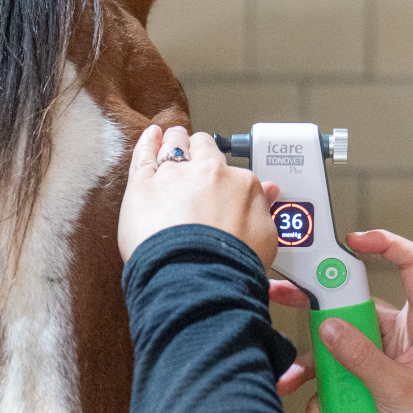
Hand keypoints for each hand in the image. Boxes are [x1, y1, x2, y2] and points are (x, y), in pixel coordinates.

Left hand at [118, 125, 279, 265]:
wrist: (198, 277)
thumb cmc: (231, 266)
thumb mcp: (266, 239)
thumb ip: (264, 209)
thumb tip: (269, 192)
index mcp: (241, 184)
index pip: (233, 172)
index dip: (226, 177)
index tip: (222, 182)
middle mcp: (209, 173)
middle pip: (204, 150)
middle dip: (201, 149)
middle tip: (197, 151)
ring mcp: (174, 176)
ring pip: (175, 146)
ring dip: (176, 140)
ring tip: (174, 138)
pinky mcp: (143, 185)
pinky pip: (144, 154)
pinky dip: (147, 142)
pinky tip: (151, 135)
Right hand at [273, 230, 412, 412]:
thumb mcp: (400, 389)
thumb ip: (362, 358)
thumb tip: (328, 326)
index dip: (387, 245)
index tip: (352, 242)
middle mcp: (403, 336)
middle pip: (356, 304)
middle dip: (319, 303)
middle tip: (283, 293)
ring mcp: (383, 361)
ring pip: (338, 345)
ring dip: (314, 362)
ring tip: (291, 378)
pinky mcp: (367, 386)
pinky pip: (336, 378)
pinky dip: (320, 392)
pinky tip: (314, 411)